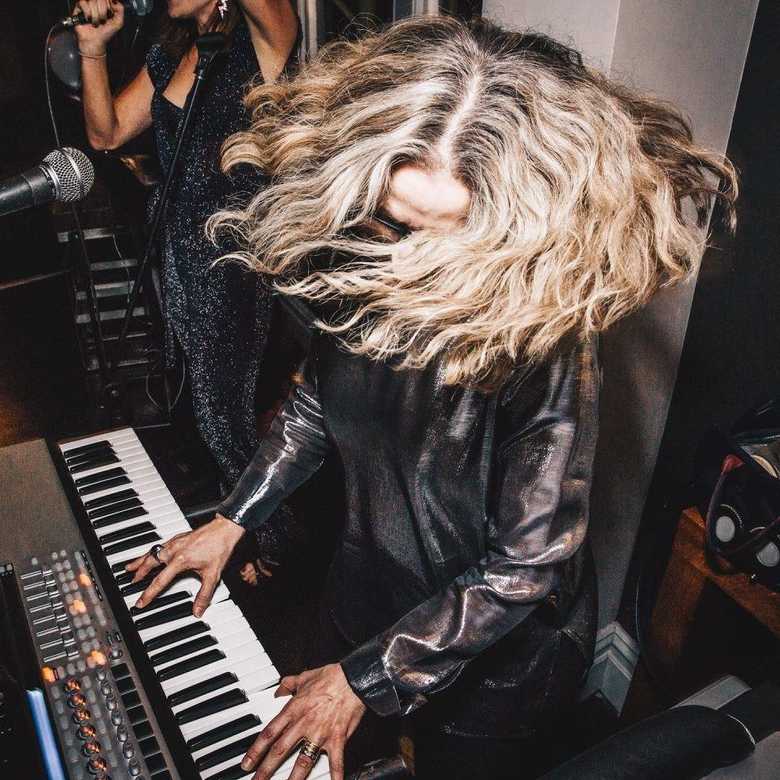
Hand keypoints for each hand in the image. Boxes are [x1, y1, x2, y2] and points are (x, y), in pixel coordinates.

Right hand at [73, 0, 124, 54]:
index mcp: (106, 5)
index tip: (109, 13)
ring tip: (96, 22)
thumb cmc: (105, 33)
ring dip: (95, 15)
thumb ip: (120, 10)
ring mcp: (88, 4)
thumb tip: (114, 1)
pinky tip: (88, 19)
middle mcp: (97, 3)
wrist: (94, 41)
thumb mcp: (118, 23)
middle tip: (102, 20)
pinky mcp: (79, 7)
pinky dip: (87, 13)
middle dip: (103, 12)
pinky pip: (83, 3)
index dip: (108, 5)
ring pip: (92, 1)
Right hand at [126, 514, 244, 615]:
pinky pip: (159, 546)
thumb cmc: (219, 548)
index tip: (140, 602)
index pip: (160, 581)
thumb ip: (204, 595)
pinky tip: (151, 554)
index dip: (148, 594)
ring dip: (141, 561)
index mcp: (180, 561)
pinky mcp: (178, 537)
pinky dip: (151, 552)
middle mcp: (174, 550)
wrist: (225, 528)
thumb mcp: (213, 575)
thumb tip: (198, 610)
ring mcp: (175, 542)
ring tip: (130, 567)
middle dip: (139, 574)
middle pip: (150, 563)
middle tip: (130, 582)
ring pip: (152, 552)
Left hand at [241, 664, 365, 779]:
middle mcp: (304, 724)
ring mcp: (321, 734)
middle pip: (280, 751)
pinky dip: (335, 776)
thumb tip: (279, 689)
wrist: (354, 678)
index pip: (269, 734)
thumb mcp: (305, 676)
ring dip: (293, 779)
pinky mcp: (338, 739)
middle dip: (266, 770)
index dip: (255, 751)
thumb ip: (289, 684)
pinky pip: (336, 762)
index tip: (247, 764)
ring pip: (303, 761)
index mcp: (294, 709)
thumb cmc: (331, 676)